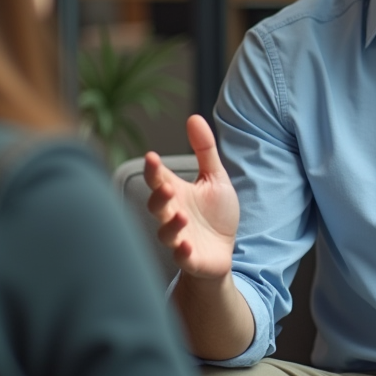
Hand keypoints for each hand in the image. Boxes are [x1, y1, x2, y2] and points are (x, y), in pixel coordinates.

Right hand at [145, 114, 239, 279]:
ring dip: (171, 225)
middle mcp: (172, 215)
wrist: (223, 250)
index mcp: (176, 194)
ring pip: (166, 233)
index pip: (159, 179)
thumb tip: (194, 117)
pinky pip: (182, 257)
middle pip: (157, 205)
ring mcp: (179, 238)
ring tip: (181, 216)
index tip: (151, 157)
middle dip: (159, 197)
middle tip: (166, 187)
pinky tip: (186, 246)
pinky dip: (182, 252)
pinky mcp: (190, 258)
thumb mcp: (214, 177)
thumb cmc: (214, 213)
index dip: (153, 170)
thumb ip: (204, 149)